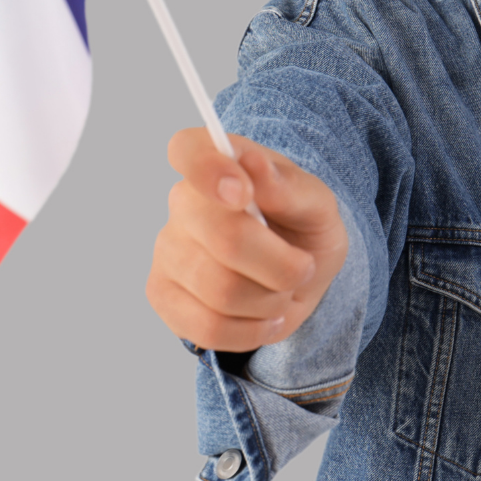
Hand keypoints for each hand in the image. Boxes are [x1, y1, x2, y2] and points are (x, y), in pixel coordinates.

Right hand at [146, 128, 347, 352]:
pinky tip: (264, 316)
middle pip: (225, 238)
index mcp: (218, 162)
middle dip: (282, 266)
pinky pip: (207, 327)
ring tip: (281, 290)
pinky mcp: (163, 296)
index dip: (209, 171)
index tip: (243, 195)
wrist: (299, 274)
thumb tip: (253, 165)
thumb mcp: (317, 204)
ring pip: (221, 291)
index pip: (189, 150)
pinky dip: (251, 330)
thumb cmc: (302, 227)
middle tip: (302, 267)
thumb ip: (289, 186)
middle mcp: (183, 202)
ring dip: (271, 301)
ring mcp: (167, 251)